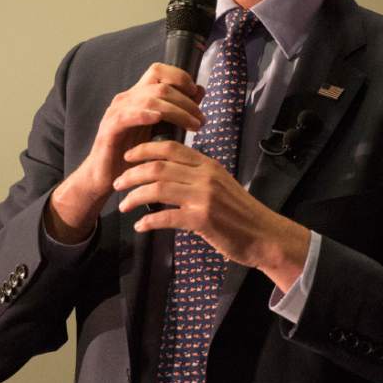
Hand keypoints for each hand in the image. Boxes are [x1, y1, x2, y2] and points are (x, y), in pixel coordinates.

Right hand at [45, 63, 204, 243]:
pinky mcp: (109, 129)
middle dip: (186, 101)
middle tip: (201, 119)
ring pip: (149, 99)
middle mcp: (127, 99)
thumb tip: (200, 91)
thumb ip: (178, 109)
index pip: (159, 71)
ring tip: (192, 125)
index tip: (197, 95)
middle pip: (161, 85)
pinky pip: (126, 116)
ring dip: (176, 111)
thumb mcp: (161, 129)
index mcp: (138, 96)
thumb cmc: (135, 154)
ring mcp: (116, 112)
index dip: (180, 77)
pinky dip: (143, 114)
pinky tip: (158, 119)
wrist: (106, 177)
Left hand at [115, 140, 310, 292]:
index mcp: (208, 165)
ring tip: (124, 205)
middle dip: (132, 174)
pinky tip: (141, 226)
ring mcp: (204, 198)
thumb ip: (198, 175)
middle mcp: (205, 177)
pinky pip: (167, 217)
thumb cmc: (240, 212)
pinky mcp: (203, 220)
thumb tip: (171, 171)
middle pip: (158, 167)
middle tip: (118, 182)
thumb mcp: (221, 183)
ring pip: (158, 189)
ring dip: (135, 196)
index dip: (145, 149)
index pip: (171, 148)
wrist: (264, 235)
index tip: (128, 157)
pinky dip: (149, 221)